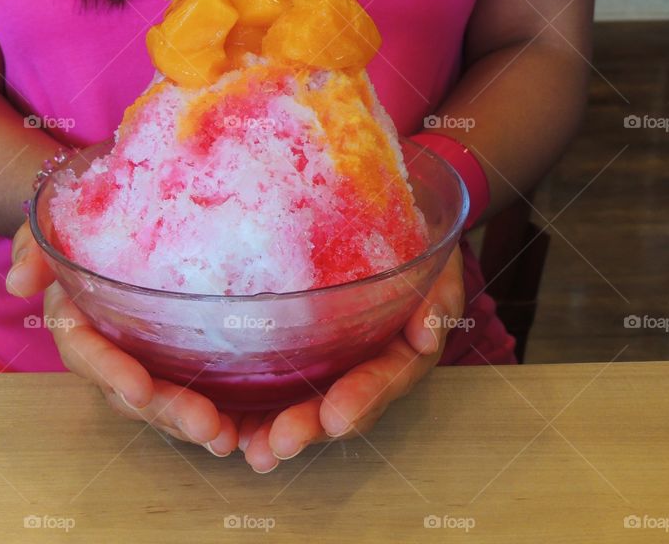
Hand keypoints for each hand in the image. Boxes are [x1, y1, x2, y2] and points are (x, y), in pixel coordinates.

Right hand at [6, 219, 237, 456]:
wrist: (108, 226)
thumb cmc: (79, 228)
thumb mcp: (51, 228)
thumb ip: (34, 249)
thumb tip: (19, 281)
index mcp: (74, 322)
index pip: (87, 352)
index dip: (110, 371)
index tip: (139, 390)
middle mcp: (106, 353)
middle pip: (131, 393)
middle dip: (167, 411)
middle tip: (208, 425)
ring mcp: (139, 362)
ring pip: (162, 403)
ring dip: (193, 422)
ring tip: (229, 436)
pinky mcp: (171, 362)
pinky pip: (188, 393)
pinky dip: (215, 412)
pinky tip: (243, 428)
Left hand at [238, 248, 463, 472]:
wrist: (383, 219)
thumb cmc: (412, 241)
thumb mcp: (435, 261)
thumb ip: (437, 297)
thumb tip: (425, 339)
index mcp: (402, 348)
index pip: (385, 379)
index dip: (362, 399)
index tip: (335, 417)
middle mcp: (365, 364)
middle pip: (340, 404)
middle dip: (310, 425)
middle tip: (279, 443)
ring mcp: (331, 360)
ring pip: (306, 402)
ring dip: (278, 428)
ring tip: (252, 448)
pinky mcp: (297, 349)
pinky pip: (276, 383)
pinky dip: (254, 408)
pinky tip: (232, 426)